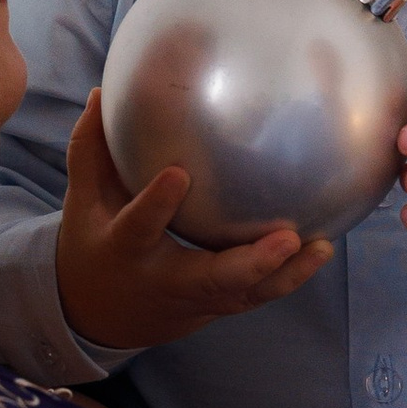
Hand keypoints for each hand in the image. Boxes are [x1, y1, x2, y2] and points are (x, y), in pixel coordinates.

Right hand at [54, 93, 333, 351]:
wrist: (103, 314)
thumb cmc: (95, 245)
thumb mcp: (84, 202)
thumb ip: (91, 149)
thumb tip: (98, 93)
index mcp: (127, 250)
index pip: (140, 227)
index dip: (157, 205)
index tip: (178, 174)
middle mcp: (166, 279)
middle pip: (211, 278)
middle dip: (250, 264)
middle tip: (286, 239)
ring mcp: (198, 298)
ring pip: (246, 293)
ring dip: (286, 275)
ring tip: (322, 247)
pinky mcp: (220, 305)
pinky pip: (259, 293)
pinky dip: (290, 276)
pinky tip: (322, 248)